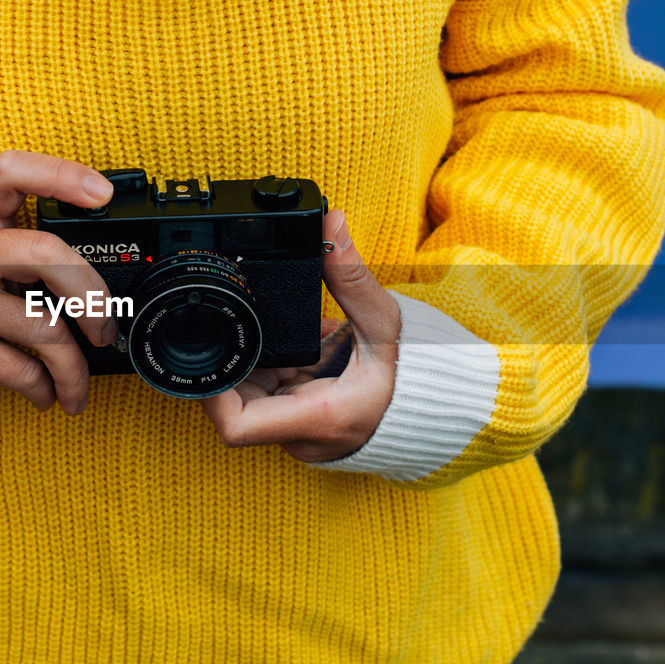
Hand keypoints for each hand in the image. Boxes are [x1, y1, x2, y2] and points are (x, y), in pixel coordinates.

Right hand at [0, 150, 117, 414]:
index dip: (61, 175)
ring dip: (74, 368)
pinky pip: (20, 370)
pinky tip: (45, 393)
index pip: (12, 173)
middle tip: (104, 328)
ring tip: (76, 384)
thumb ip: (15, 244)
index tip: (102, 194)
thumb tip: (93, 282)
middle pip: (48, 255)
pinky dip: (44, 389)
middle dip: (93, 297)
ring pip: (44, 329)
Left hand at [200, 210, 400, 461]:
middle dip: (238, 364)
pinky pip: (281, 400)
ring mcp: (309, 437)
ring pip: (259, 401)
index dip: (209, 394)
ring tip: (289, 335)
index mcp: (319, 418)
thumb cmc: (425, 379)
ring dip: (262, 366)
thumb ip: (352, 277)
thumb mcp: (387, 323)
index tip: (209, 354)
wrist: (454, 414)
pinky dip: (284, 371)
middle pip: (239, 405)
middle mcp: (307, 437)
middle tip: (247, 327)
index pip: (234, 426)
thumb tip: (330, 226)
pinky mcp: (315, 428)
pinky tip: (307, 346)